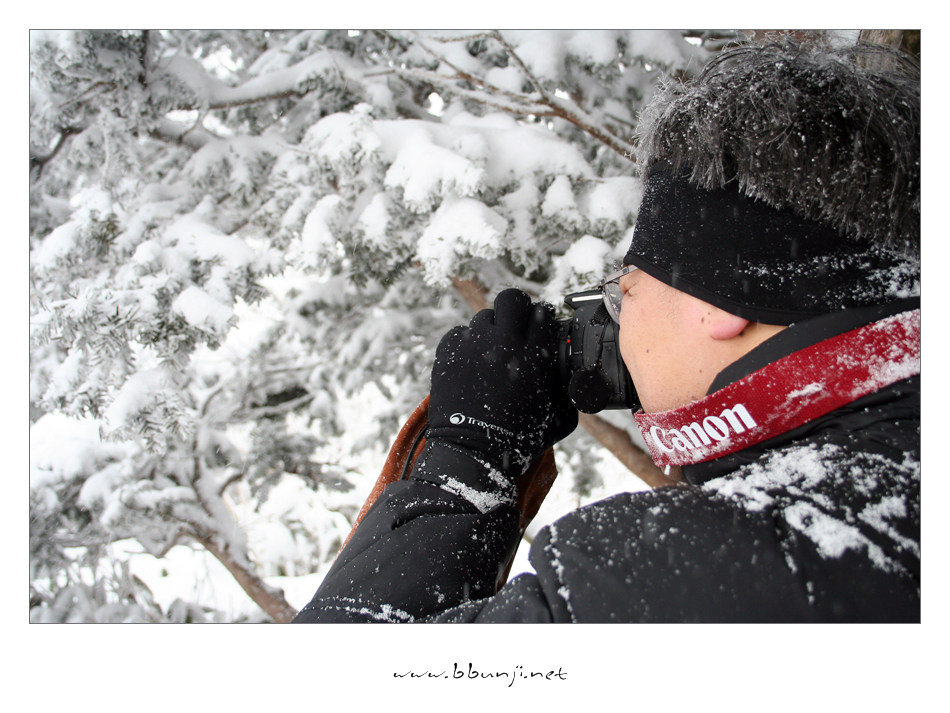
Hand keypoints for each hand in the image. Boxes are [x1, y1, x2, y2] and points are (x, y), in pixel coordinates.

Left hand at [425, 288, 577, 477]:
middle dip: (516, 309)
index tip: (539, 329)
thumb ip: (567, 392)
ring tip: (491, 352)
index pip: (543, 315)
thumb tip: (571, 379)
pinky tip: (470, 361)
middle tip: (515, 327)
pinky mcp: (447, 354)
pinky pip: (458, 334)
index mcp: (534, 355)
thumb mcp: (558, 418)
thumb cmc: (519, 440)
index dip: (542, 320)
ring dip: (490, 330)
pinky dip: (465, 344)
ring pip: (483, 317)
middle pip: (511, 299)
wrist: (473, 453)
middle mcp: (503, 343)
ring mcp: (472, 346)